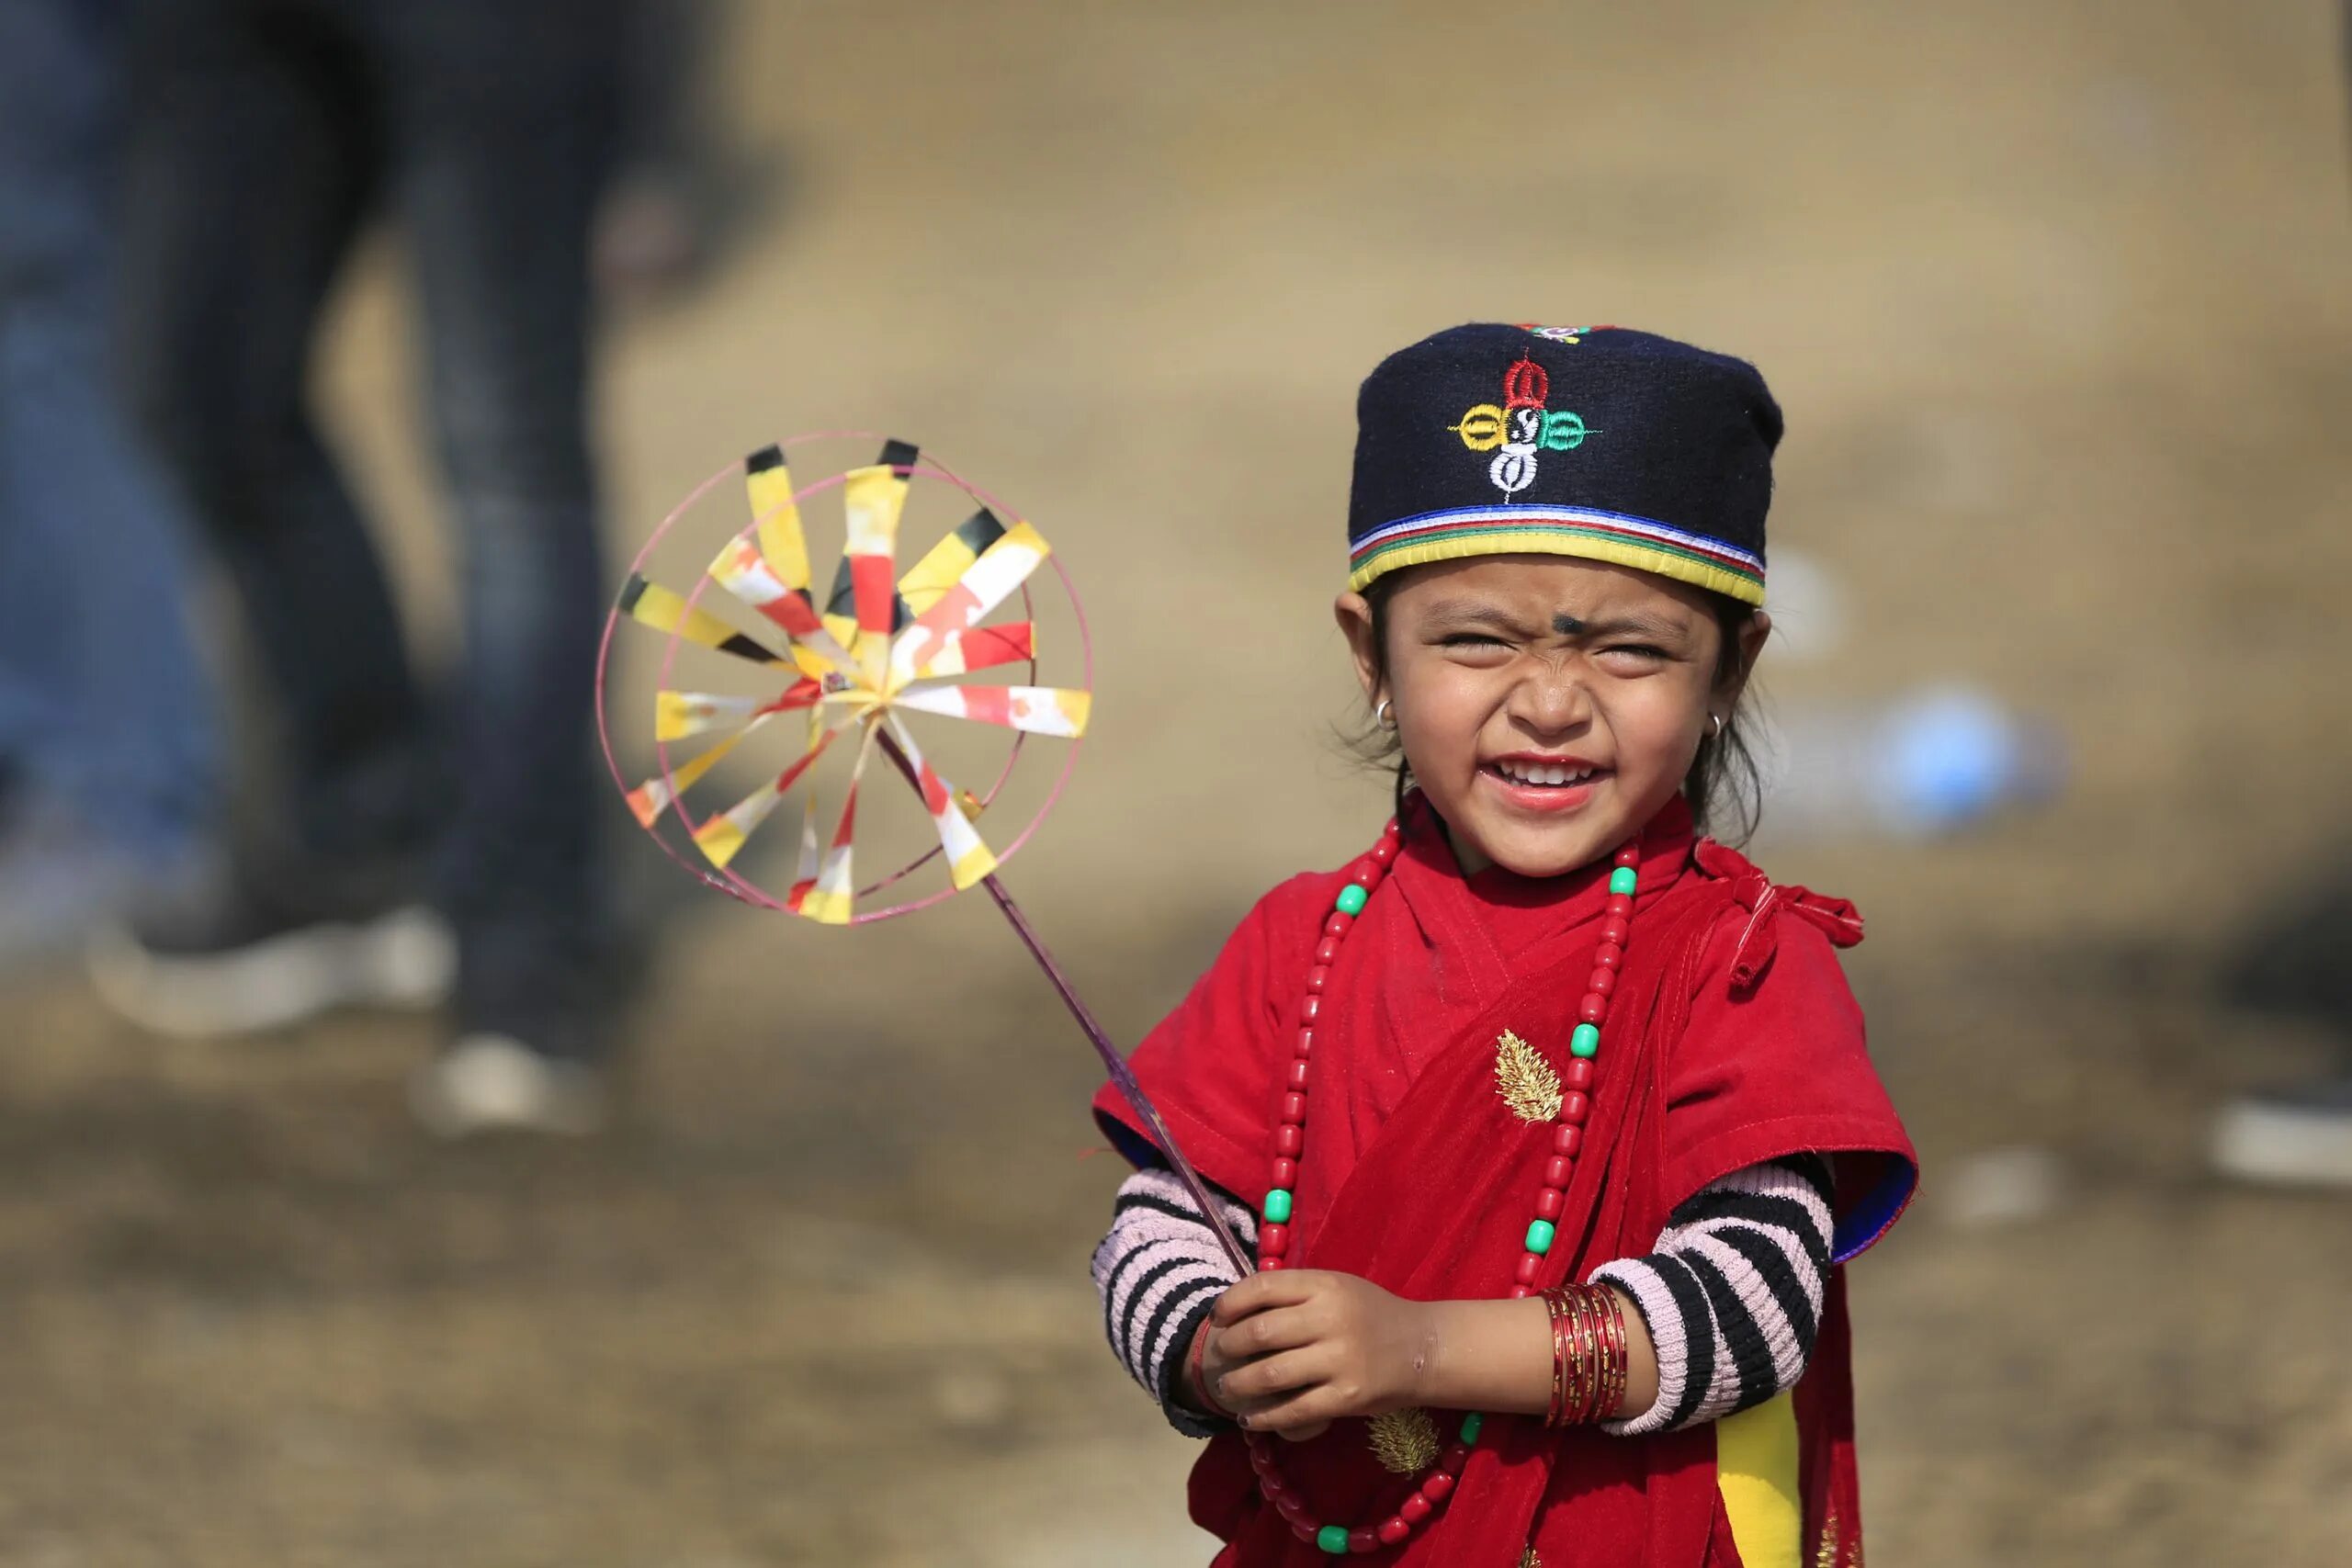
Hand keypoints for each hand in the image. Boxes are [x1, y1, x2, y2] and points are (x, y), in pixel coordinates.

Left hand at [1198, 1270, 1436, 1441]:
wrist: (1423, 1348)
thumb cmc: (1371, 1315)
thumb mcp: (1337, 1288)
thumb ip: (1295, 1293)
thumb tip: (1237, 1307)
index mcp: (1325, 1286)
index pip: (1263, 1287)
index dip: (1231, 1303)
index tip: (1218, 1318)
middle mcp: (1331, 1319)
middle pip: (1259, 1333)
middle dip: (1229, 1347)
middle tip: (1220, 1356)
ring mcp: (1340, 1360)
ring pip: (1270, 1375)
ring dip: (1238, 1385)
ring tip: (1227, 1389)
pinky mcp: (1347, 1398)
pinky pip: (1293, 1411)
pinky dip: (1264, 1418)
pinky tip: (1250, 1419)